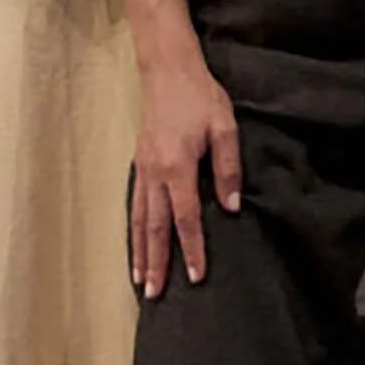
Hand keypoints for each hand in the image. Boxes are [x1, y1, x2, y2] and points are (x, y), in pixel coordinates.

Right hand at [131, 49, 240, 297]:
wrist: (167, 69)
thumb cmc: (200, 96)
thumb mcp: (224, 127)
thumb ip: (228, 168)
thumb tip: (231, 207)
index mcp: (177, 167)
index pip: (186, 218)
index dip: (192, 248)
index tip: (195, 276)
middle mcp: (155, 174)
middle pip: (154, 227)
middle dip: (156, 262)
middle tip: (156, 295)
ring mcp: (143, 169)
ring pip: (138, 220)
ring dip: (140, 252)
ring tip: (141, 281)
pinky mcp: (140, 164)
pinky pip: (134, 205)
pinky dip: (133, 230)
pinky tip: (136, 244)